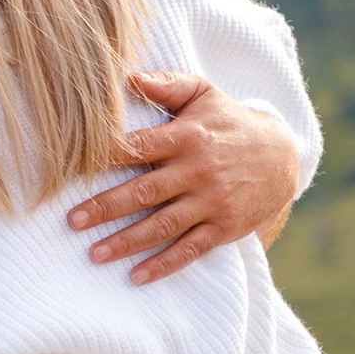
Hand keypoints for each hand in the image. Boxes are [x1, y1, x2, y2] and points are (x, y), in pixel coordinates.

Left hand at [66, 74, 301, 285]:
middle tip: (72, 221)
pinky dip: (164, 264)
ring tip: (94, 254)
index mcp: (186, 137)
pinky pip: (191, 249)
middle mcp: (197, 171)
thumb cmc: (229, 122)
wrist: (282, 156)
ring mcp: (211, 202)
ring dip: (127, 241)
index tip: (72, 169)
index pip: (139, 146)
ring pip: (163, 225)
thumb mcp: (204, 94)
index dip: (105, 157)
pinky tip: (137, 276)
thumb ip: (167, 84)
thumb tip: (127, 77)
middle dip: (106, 207)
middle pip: (145, 191)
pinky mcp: (224, 227)